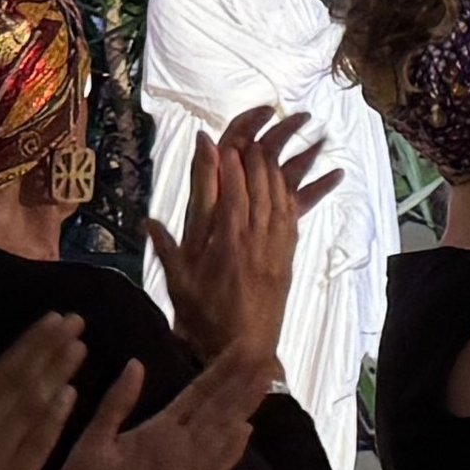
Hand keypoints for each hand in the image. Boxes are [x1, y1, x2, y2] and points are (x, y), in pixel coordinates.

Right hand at [0, 315, 85, 469]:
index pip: (0, 372)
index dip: (29, 344)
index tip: (53, 320)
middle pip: (19, 381)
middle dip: (48, 348)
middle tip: (76, 320)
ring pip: (31, 407)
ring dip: (57, 374)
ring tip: (81, 346)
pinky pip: (36, 445)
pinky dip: (53, 419)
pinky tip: (71, 394)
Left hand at [28, 345, 276, 469]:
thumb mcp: (93, 439)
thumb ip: (117, 404)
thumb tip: (136, 362)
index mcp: (155, 430)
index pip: (196, 394)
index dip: (220, 370)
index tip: (242, 345)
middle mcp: (175, 448)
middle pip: (215, 409)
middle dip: (239, 382)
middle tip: (265, 353)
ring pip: (218, 435)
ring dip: (240, 409)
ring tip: (263, 383)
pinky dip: (226, 454)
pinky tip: (244, 433)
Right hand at [153, 108, 319, 371]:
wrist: (242, 352)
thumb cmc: (204, 319)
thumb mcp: (179, 283)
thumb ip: (167, 247)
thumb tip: (151, 220)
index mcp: (226, 240)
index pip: (230, 187)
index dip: (228, 159)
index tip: (224, 138)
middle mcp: (254, 237)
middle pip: (261, 182)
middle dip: (265, 147)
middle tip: (271, 117)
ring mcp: (274, 245)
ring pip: (283, 194)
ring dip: (291, 163)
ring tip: (299, 138)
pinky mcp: (287, 256)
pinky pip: (299, 217)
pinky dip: (310, 194)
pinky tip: (319, 177)